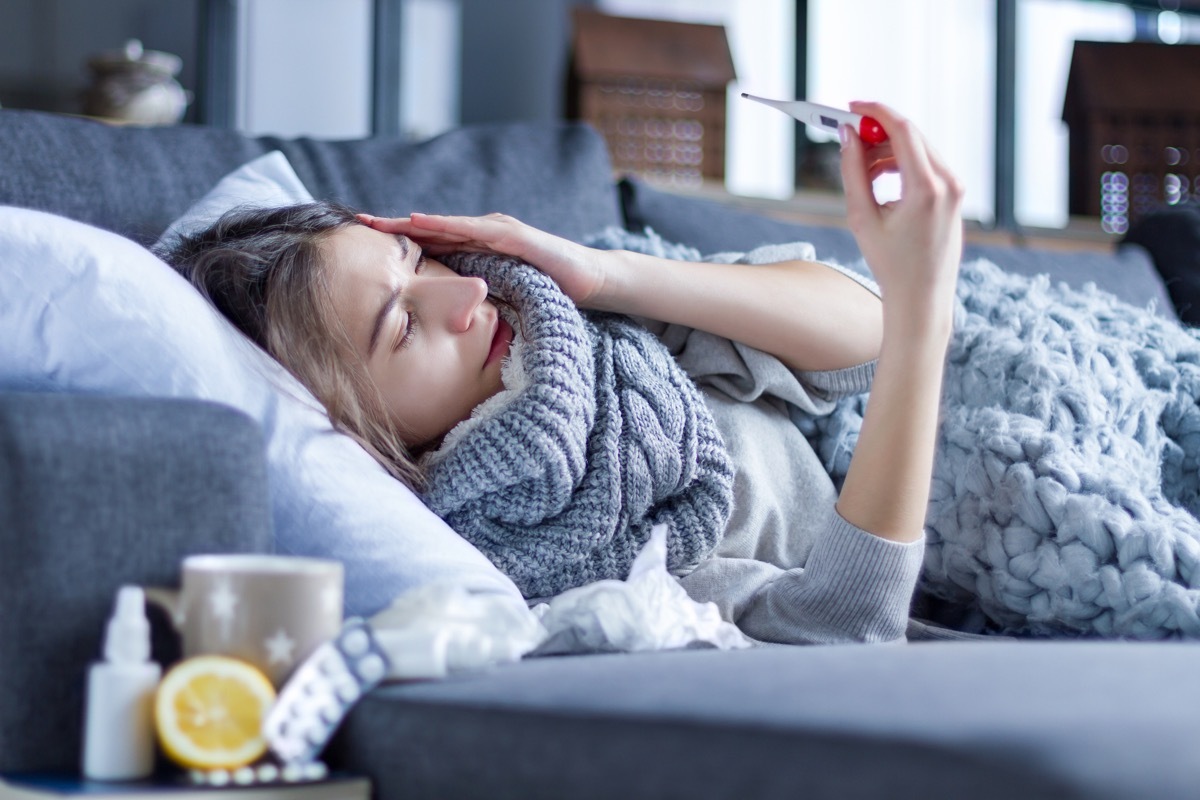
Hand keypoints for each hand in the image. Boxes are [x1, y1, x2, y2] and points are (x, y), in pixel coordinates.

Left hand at [357, 212, 606, 305]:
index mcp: (477, 250)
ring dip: (413, 223)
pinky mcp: (516, 238)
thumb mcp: (502, 297)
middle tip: (359, 222)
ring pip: (447, 226)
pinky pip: (475, 231)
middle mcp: (484, 234)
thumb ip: (476, 300)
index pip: (432, 244)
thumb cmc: (547, 289)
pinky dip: (448, 226)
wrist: (590, 281)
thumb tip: (448, 323)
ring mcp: (500, 232)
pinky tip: (423, 224)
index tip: (364, 244)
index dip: (399, 243)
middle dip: (395, 226)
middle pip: (432, 230)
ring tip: (382, 222)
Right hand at [839, 102, 963, 331]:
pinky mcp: (955, 195)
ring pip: (918, 149)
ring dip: (887, 151)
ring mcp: (956, 188)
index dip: (875, 112)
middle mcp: (948, 182)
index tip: (852, 107)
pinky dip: (901, 164)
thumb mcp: (862, 218)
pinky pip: (927, 165)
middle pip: (911, 135)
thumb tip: (848, 137)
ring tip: (862, 173)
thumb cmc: (890, 264)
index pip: (903, 129)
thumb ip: (853, 172)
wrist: (922, 297)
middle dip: (878, 132)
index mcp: (926, 188)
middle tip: (849, 138)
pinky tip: (880, 182)